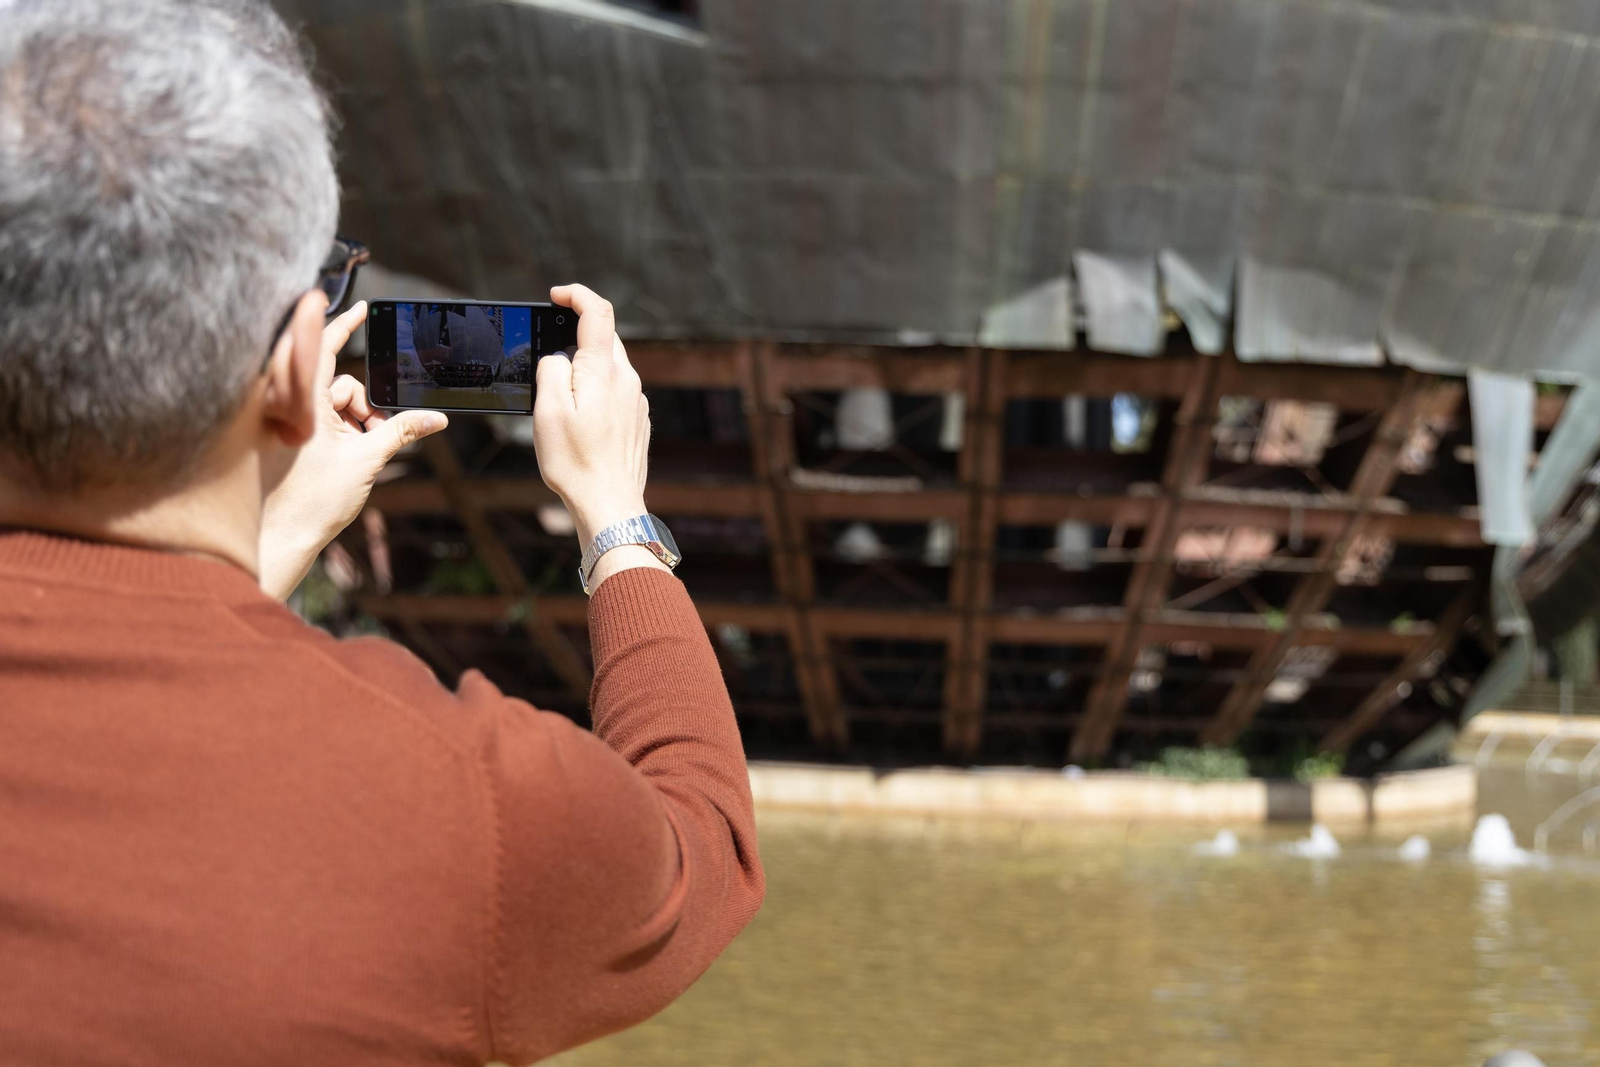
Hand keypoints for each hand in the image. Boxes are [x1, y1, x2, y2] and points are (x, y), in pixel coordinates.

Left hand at [259, 301, 447, 599]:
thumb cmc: (314, 500)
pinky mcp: (287, 439)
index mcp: (303, 400)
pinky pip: (320, 421)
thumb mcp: (367, 460)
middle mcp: (290, 406)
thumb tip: (437, 418)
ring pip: (333, 404)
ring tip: (361, 453)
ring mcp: (287, 423)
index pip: (324, 346)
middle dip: (363, 405)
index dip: (345, 325)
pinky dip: (339, 432)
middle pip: (339, 383)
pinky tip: (346, 459)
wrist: (282, 537)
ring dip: (354, 422)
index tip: (362, 307)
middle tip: (375, 433)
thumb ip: (401, 432)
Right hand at [534, 284, 663, 588]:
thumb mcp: (547, 411)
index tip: (556, 295)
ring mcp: (636, 401)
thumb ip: (551, 371)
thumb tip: (557, 357)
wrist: (610, 505)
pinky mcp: (638, 420)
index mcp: (604, 371)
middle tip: (546, 355)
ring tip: (559, 400)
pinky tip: (579, 420)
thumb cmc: (575, 462)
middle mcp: (627, 380)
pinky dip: (595, 392)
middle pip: (604, 339)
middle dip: (575, 336)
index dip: (577, 295)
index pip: (598, 312)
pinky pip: (615, 392)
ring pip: (609, 367)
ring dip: (584, 369)